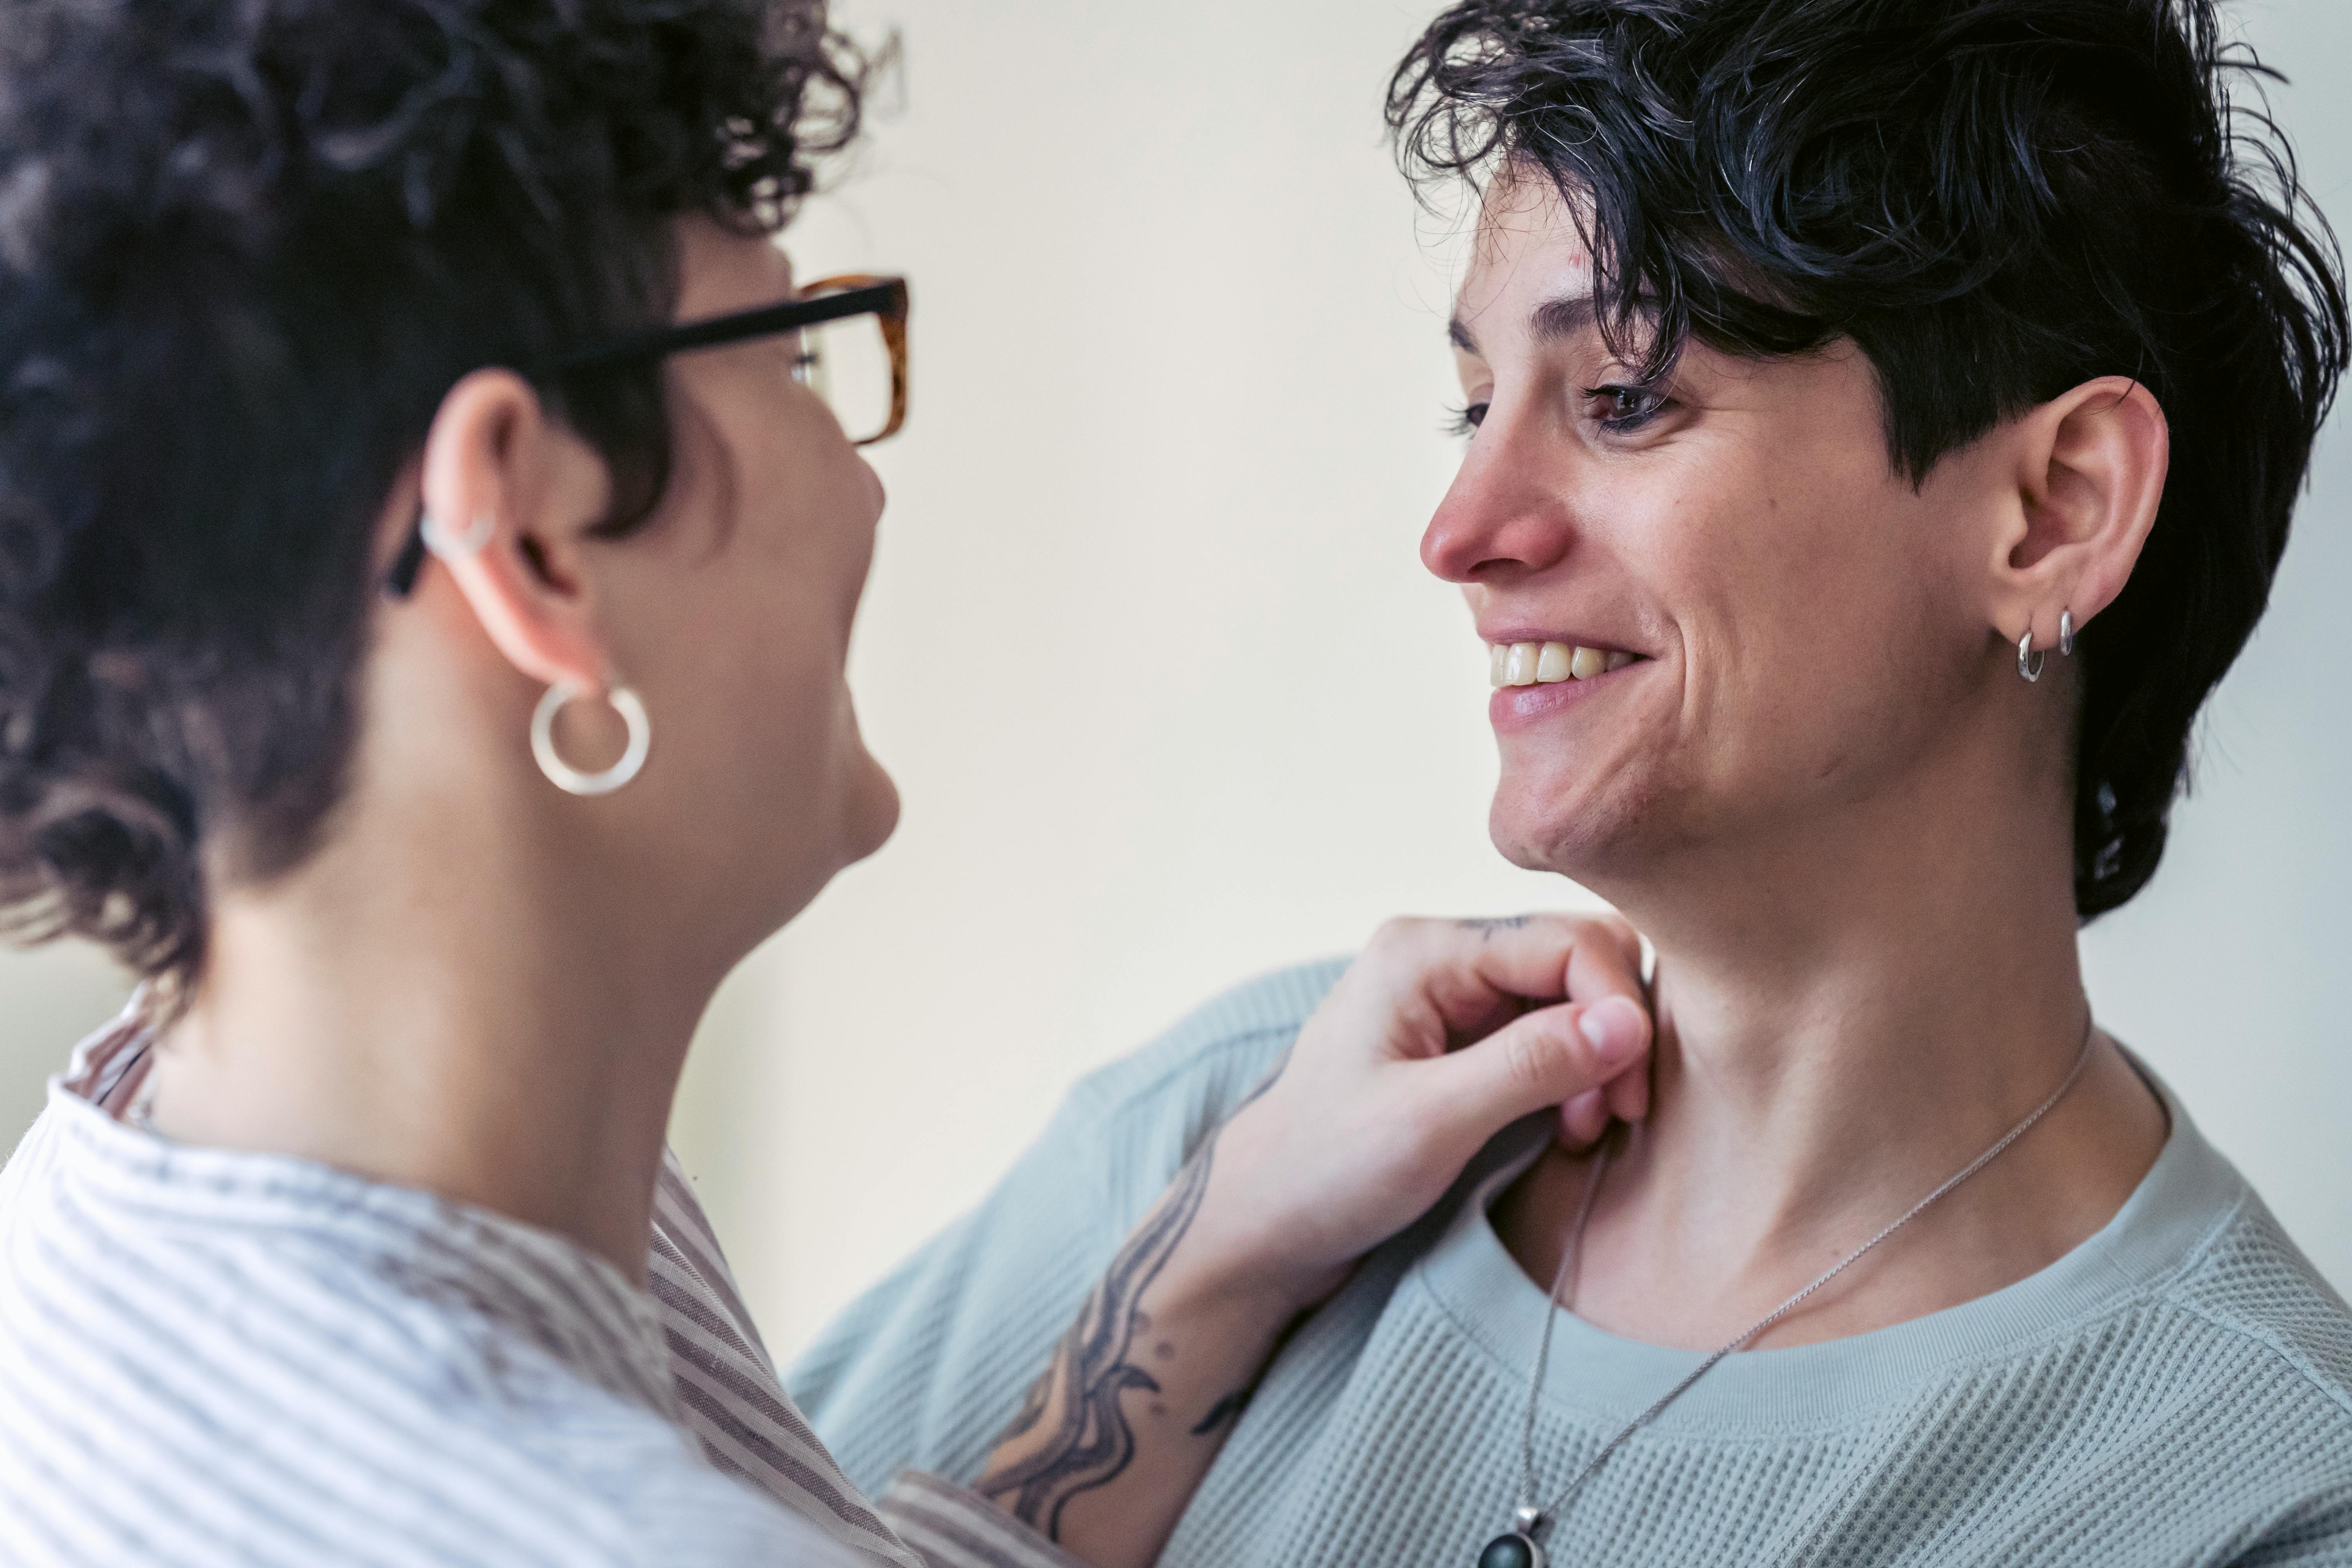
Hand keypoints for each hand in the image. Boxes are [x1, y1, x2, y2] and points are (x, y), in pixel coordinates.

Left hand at [1183, 912, 1652, 1313]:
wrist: (1265, 1224)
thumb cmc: (1325, 1171)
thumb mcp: (1430, 1122)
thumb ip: (1530, 1065)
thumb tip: (1629, 1021)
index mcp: (1423, 950)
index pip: (1566, 940)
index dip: (1618, 1007)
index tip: (1629, 1091)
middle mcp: (1442, 956)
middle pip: (1579, 958)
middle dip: (1613, 1033)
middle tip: (1612, 1115)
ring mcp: (1454, 996)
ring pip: (1574, 999)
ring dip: (1599, 1061)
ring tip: (1582, 1129)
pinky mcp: (1466, 1039)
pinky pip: (1552, 1033)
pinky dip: (1576, 1077)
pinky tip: (1566, 1125)